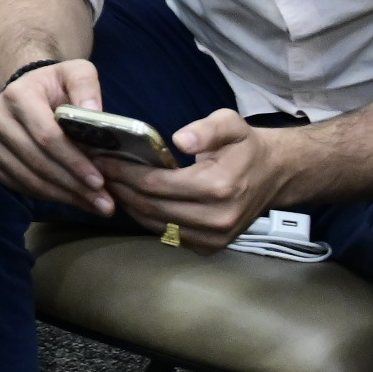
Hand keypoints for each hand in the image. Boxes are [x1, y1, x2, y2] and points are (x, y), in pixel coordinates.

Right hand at [0, 54, 118, 213]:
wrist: (26, 91)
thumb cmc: (56, 85)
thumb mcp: (76, 73)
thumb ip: (86, 86)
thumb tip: (93, 112)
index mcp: (18, 96)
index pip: (46, 135)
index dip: (73, 161)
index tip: (100, 180)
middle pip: (37, 161)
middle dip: (73, 184)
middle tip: (104, 202)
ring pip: (27, 177)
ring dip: (63, 195)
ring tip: (94, 204)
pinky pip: (18, 185)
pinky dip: (46, 196)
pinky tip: (72, 199)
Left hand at [101, 109, 292, 249]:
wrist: (276, 175)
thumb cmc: (246, 146)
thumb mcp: (231, 124)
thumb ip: (207, 129)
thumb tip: (181, 139)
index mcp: (219, 187)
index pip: (156, 184)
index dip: (124, 173)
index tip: (101, 160)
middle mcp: (216, 218)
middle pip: (151, 207)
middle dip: (120, 188)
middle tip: (97, 171)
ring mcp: (214, 237)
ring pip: (155, 224)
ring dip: (129, 205)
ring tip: (109, 184)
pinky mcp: (211, 247)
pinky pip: (167, 235)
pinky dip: (146, 218)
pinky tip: (133, 200)